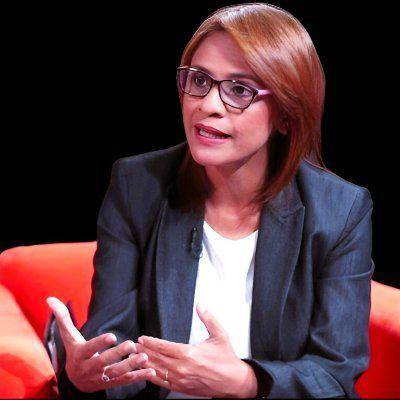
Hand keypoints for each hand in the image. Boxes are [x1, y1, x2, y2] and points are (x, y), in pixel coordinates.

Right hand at [46, 297, 155, 392]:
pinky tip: (150, 370)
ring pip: (116, 373)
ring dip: (131, 366)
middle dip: (117, 355)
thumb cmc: (75, 352)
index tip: (112, 336)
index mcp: (80, 355)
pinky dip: (138, 376)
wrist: (75, 382)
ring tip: (143, 357)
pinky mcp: (111, 383)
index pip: (89, 349)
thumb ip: (63, 318)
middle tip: (131, 344)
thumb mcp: (69, 337)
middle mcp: (90, 368)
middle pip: (104, 362)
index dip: (100, 343)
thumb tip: (50, 299)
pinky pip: (125, 381)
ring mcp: (101, 377)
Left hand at [136, 304, 257, 397]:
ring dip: (146, 364)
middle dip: (144, 351)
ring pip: (158, 371)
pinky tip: (147, 372)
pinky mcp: (183, 388)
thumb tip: (200, 305)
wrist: (234, 382)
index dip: (151, 342)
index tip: (142, 338)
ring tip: (136, 357)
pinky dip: (153, 377)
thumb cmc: (227, 358)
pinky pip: (163, 383)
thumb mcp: (220, 335)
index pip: (164, 347)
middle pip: (158, 359)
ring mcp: (182, 380)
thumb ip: (208, 319)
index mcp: (190, 354)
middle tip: (134, 345)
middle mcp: (183, 368)